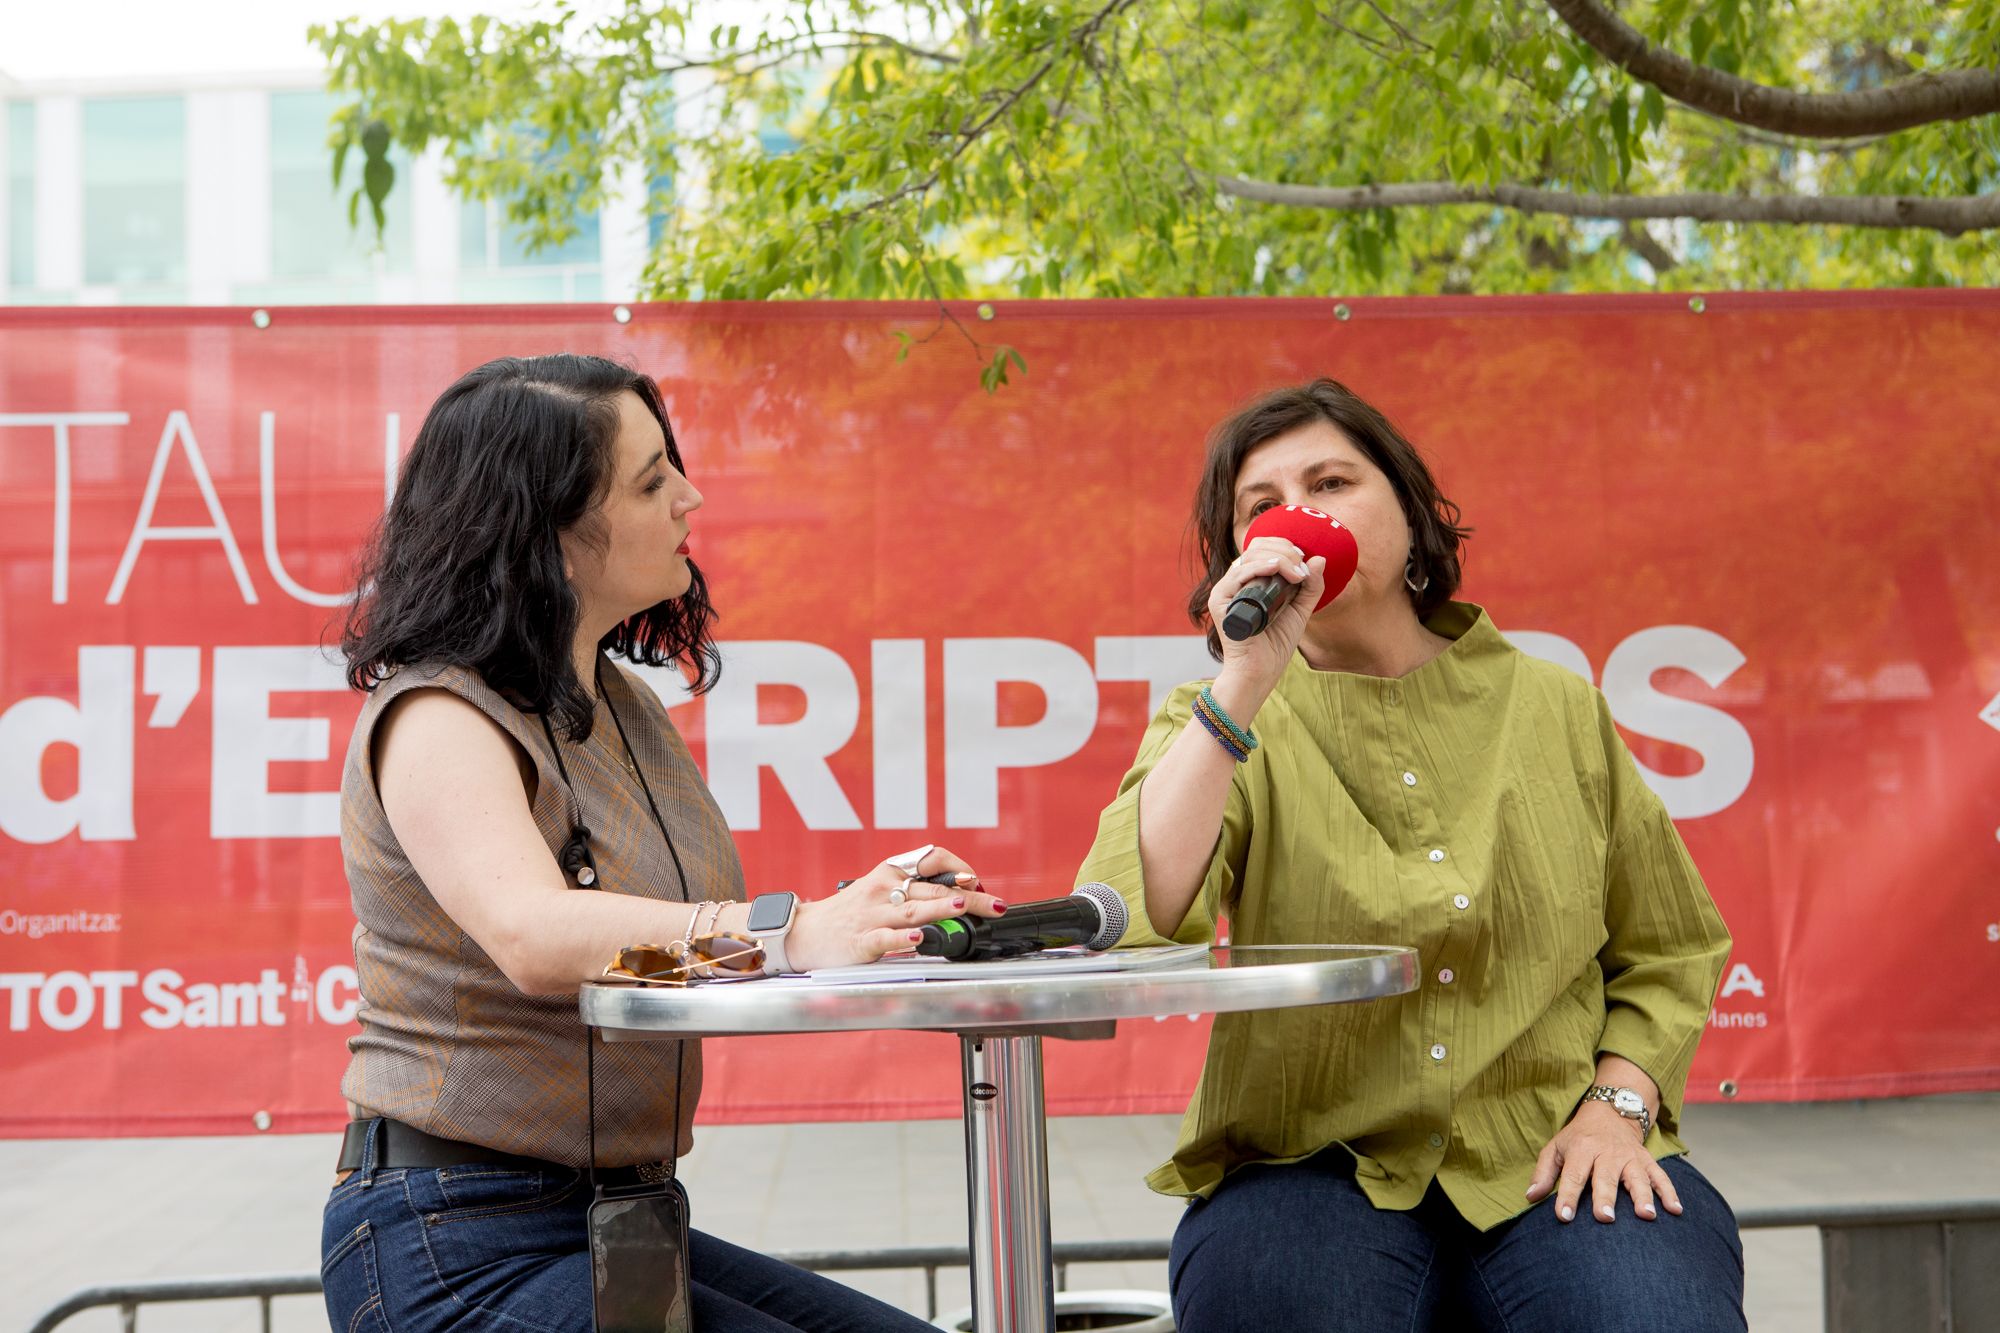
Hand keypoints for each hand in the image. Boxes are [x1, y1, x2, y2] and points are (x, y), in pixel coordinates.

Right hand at [784, 845, 1004, 970]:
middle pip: (931, 888)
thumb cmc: (850, 912)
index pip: (931, 859)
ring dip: (941, 908)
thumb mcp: (880, 890)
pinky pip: (884, 938)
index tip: (977, 881)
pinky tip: (918, 938)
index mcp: (890, 873)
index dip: (958, 867)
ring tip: (964, 907)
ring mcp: (871, 915)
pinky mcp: (860, 941)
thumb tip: (962, 896)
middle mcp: (882, 889)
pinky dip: (903, 939)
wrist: (805, 932)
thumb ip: (915, 890)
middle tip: (995, 905)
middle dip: (969, 897)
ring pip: (912, 909)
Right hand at [1206, 537, 1325, 705]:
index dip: (1284, 546)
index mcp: (1251, 580)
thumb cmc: (1275, 644)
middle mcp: (1236, 581)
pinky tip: (1276, 568)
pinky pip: (1238, 574)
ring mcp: (1226, 590)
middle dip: (1285, 550)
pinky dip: (1259, 567)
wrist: (1260, 671)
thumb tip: (1320, 559)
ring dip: (1279, 559)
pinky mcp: (1219, 600)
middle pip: (1256, 546)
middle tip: (1302, 569)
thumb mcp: (1300, 610)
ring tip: (1297, 575)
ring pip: (1250, 557)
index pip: (1263, 548)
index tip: (1304, 561)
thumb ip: (1310, 586)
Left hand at [1524, 1102, 1683, 1223]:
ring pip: (1637, 1177)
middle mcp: (1606, 1153)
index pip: (1573, 1175)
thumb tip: (1530, 1197)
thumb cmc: (1578, 1137)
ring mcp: (1630, 1157)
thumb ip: (1544, 1173)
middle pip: (1605, 1177)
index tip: (1564, 1217)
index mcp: (1581, 1150)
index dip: (1567, 1196)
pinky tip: (1676, 1210)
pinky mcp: (1647, 1160)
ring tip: (1646, 1216)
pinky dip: (1670, 1192)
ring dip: (1643, 1196)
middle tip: (1606, 1217)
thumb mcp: (1556, 1147)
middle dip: (1605, 1197)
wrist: (1610, 1112)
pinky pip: (1661, 1176)